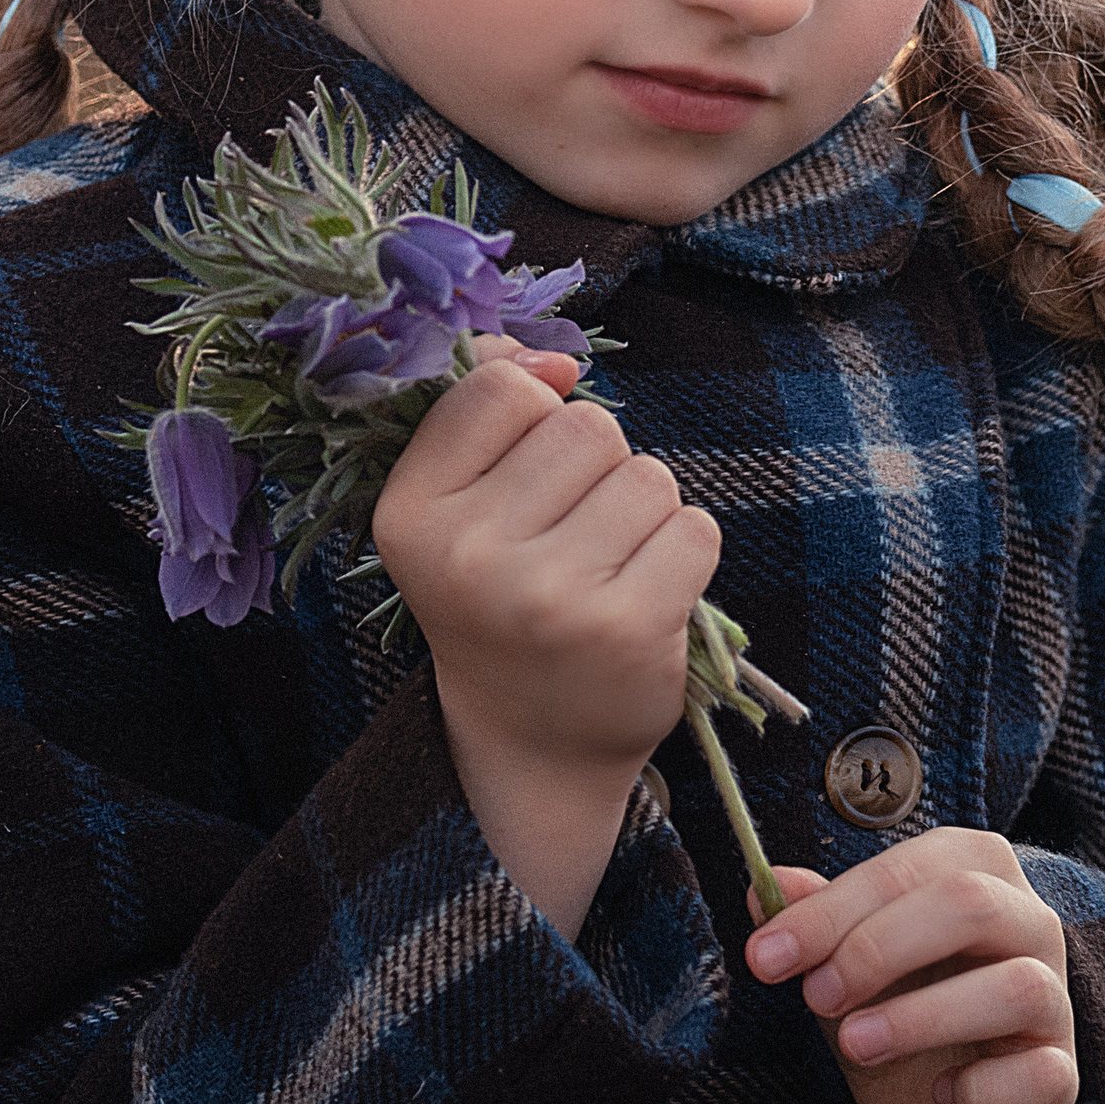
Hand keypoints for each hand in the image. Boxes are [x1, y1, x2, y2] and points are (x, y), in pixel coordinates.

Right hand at [372, 347, 721, 933]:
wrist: (530, 743)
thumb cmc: (501, 598)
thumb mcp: (459, 506)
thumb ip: (487, 409)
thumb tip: (553, 360)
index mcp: (409, 514)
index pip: (500, 388)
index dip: (535, 415)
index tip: (525, 475)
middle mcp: (467, 556)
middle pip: (586, 426)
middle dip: (597, 469)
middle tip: (570, 539)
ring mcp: (548, 596)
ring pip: (647, 474)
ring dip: (643, 512)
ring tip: (605, 569)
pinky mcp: (625, 628)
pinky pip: (695, 527)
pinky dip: (684, 553)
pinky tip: (643, 597)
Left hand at [743, 831, 1076, 1103]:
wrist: (941, 1102)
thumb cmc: (896, 1004)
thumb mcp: (844, 960)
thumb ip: (815, 920)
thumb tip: (764, 886)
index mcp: (975, 870)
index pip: (908, 869)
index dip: (833, 909)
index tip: (766, 956)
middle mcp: (1029, 922)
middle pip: (969, 904)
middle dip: (878, 948)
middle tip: (814, 997)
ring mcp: (1054, 999)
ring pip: (1015, 987)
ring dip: (923, 1016)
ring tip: (854, 1046)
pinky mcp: (1061, 1076)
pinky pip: (1043, 1076)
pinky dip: (985, 1090)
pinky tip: (940, 1095)